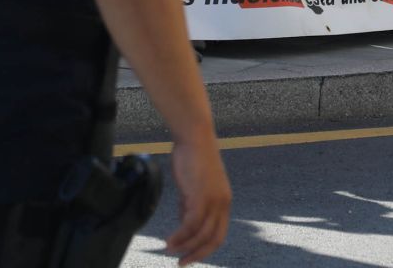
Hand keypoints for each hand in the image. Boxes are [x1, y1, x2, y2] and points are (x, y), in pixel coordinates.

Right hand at [164, 133, 231, 265]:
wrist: (194, 137)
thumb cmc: (192, 158)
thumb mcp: (193, 186)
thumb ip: (190, 205)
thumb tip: (184, 223)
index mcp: (223, 201)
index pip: (218, 233)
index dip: (205, 249)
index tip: (189, 257)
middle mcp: (223, 203)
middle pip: (214, 239)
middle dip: (198, 254)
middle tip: (181, 263)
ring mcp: (214, 200)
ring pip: (202, 234)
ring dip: (185, 246)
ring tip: (170, 250)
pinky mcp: (202, 196)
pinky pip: (191, 224)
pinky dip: (180, 236)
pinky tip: (169, 240)